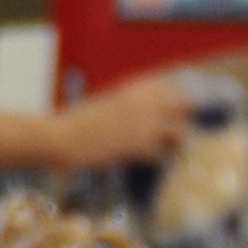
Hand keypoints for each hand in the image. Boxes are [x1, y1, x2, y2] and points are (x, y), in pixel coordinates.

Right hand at [55, 74, 195, 171]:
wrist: (62, 136)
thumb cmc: (80, 120)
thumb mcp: (109, 101)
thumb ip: (132, 103)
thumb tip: (151, 114)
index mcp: (136, 87)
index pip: (173, 89)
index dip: (174, 103)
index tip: (169, 113)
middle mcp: (145, 102)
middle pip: (184, 106)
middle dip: (180, 119)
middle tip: (171, 133)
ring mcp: (143, 124)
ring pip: (179, 131)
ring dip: (172, 142)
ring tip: (159, 149)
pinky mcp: (138, 147)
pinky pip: (162, 155)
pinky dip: (154, 159)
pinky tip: (142, 159)